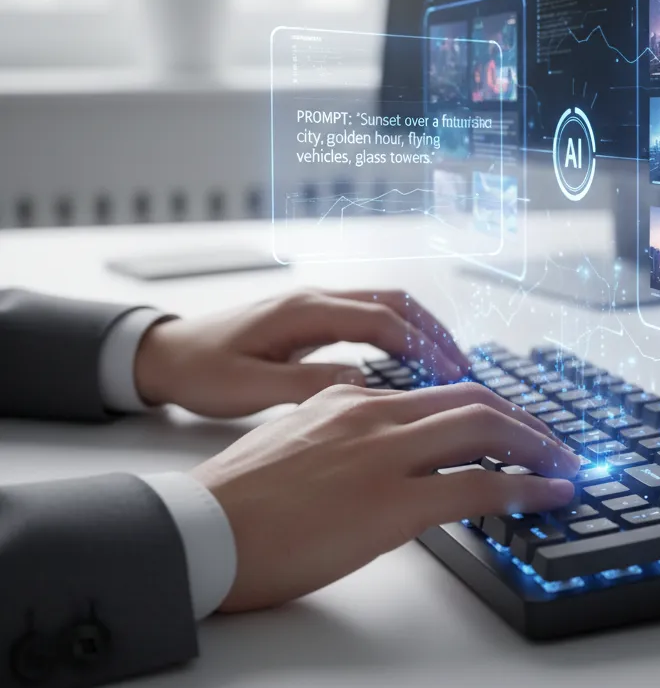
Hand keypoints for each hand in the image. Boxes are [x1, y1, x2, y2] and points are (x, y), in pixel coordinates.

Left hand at [134, 288, 469, 417]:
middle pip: (394, 302)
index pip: (381, 321)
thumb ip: (306, 385)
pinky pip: (370, 316)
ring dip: (421, 330)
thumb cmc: (202, 371)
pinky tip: (411, 360)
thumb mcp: (249, 388)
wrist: (167, 353)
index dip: (421, 346)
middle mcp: (315, 299)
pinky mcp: (313, 318)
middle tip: (464, 366)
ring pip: (385, 305)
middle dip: (434, 332)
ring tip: (449, 364)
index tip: (450, 374)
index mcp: (304, 312)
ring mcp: (315, 305)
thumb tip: (362, 384)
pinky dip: (400, 333)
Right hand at [191, 381, 579, 611]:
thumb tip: (376, 449)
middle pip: (474, 403)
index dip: (488, 408)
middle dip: (525, 422)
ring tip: (566, 466)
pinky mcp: (391, 504)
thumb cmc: (235, 499)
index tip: (512, 425)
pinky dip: (525, 487)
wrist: (197, 531)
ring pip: (485, 432)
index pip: (439, 393)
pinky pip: (478, 488)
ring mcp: (386, 455)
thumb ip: (340, 431)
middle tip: (554, 444)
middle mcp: (375, 415)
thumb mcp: (293, 441)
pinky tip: (549, 494)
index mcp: (351, 400)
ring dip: (537, 447)